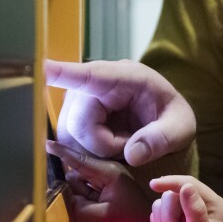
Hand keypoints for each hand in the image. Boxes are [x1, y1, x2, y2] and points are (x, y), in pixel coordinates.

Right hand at [45, 140, 152, 221]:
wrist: (147, 221)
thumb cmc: (128, 218)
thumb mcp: (102, 216)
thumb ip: (80, 208)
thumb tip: (64, 198)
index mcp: (107, 172)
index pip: (79, 160)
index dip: (61, 153)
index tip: (46, 143)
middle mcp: (104, 169)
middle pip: (75, 175)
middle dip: (77, 191)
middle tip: (94, 206)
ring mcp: (104, 174)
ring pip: (78, 182)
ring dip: (83, 196)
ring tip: (100, 207)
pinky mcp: (103, 180)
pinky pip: (85, 186)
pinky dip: (87, 196)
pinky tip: (99, 205)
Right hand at [46, 59, 195, 165]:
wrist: (165, 122)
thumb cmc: (173, 120)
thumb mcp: (180, 129)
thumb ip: (161, 139)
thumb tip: (132, 154)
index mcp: (128, 77)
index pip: (91, 75)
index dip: (65, 73)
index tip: (42, 67)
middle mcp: (99, 82)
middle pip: (78, 121)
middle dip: (101, 143)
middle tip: (129, 145)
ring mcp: (83, 97)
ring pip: (69, 133)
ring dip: (95, 148)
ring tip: (122, 143)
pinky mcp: (75, 112)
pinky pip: (69, 139)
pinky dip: (88, 150)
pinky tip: (109, 144)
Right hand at [149, 175, 222, 221]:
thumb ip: (194, 211)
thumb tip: (186, 186)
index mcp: (214, 204)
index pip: (189, 184)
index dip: (171, 182)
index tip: (153, 185)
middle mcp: (200, 203)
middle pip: (172, 194)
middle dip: (168, 216)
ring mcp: (186, 211)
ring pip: (162, 202)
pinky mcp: (173, 218)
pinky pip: (156, 212)